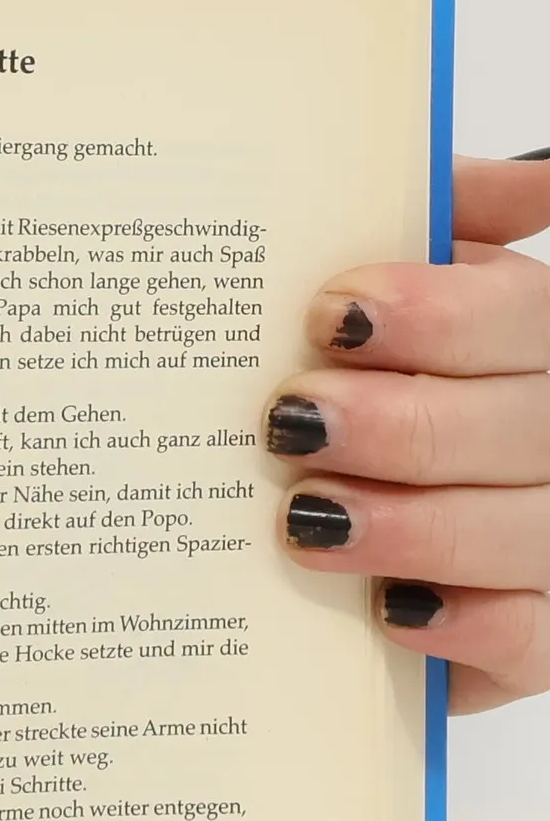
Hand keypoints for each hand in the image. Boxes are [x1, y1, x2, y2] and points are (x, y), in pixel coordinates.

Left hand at [269, 154, 549, 710]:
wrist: (399, 528)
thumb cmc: (399, 393)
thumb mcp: (414, 297)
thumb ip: (450, 219)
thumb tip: (530, 179)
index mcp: (539, 344)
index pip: (525, 318)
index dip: (437, 314)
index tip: (331, 313)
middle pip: (525, 426)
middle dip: (403, 423)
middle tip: (295, 421)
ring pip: (528, 531)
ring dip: (414, 525)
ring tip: (308, 517)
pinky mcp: (545, 640)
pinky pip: (532, 639)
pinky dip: (464, 625)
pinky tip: (388, 609)